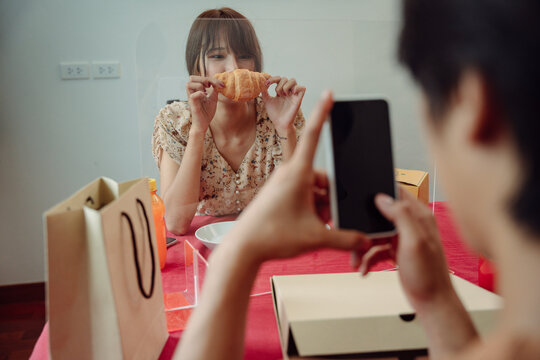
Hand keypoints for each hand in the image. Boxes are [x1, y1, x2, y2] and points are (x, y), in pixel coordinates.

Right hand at [186, 76, 224, 132]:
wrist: (204, 124)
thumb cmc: (206, 112)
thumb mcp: (213, 98)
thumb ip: (214, 90)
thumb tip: (218, 82)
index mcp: (196, 90)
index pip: (200, 78)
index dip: (212, 79)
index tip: (221, 85)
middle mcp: (192, 93)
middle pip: (191, 78)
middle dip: (203, 79)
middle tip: (210, 87)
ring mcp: (191, 98)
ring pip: (188, 84)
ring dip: (199, 85)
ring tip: (205, 92)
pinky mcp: (192, 105)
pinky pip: (192, 96)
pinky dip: (200, 94)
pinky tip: (205, 97)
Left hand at [222, 91, 367, 263]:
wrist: (243, 248)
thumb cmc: (271, 236)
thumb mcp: (315, 238)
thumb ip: (344, 238)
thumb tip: (362, 240)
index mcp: (297, 173)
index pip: (312, 135)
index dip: (323, 113)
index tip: (328, 94)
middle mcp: (289, 174)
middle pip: (322, 176)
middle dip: (331, 197)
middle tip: (328, 219)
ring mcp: (283, 184)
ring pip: (313, 188)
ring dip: (321, 205)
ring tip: (317, 227)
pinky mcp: (279, 195)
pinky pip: (303, 195)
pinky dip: (311, 209)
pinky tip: (310, 226)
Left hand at [262, 76, 305, 133]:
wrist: (279, 123)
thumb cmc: (274, 113)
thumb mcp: (267, 100)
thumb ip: (264, 91)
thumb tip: (261, 82)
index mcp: (281, 91)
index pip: (278, 79)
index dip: (272, 79)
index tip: (266, 84)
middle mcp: (288, 92)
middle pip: (285, 78)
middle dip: (279, 84)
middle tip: (277, 94)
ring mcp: (294, 95)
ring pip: (293, 80)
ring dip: (286, 85)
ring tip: (283, 94)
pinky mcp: (299, 99)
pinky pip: (303, 88)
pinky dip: (297, 88)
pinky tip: (291, 93)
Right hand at [354, 187, 454, 308]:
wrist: (432, 302)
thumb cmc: (429, 275)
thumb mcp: (414, 242)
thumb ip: (401, 216)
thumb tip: (383, 198)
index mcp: (419, 216)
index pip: (397, 193)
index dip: (380, 192)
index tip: (362, 197)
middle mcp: (411, 224)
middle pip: (380, 214)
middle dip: (365, 226)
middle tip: (356, 236)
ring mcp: (403, 238)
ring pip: (375, 233)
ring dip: (363, 246)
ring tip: (356, 258)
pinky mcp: (397, 251)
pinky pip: (376, 249)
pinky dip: (368, 258)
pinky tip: (364, 268)